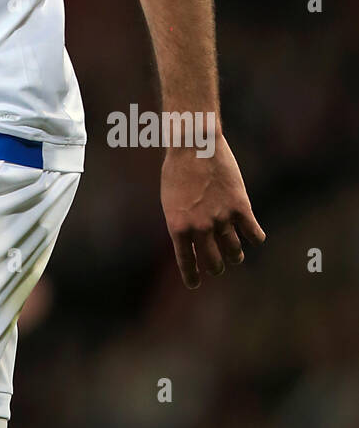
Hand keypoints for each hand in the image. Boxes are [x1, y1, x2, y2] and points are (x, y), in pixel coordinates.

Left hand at [160, 133, 265, 288]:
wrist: (194, 144)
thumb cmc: (177, 168)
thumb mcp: (171, 200)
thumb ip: (182, 222)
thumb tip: (193, 242)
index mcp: (178, 226)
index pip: (186, 262)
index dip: (192, 276)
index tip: (195, 284)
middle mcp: (200, 227)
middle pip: (214, 262)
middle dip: (217, 267)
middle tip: (218, 266)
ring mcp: (221, 219)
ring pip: (235, 252)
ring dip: (235, 255)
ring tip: (235, 254)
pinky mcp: (241, 207)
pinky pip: (254, 233)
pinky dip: (256, 237)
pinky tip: (255, 236)